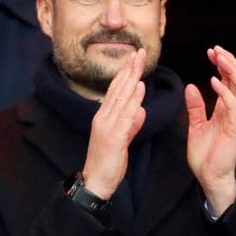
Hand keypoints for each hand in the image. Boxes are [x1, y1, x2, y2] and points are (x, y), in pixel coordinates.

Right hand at [80, 50, 146, 198]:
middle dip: (129, 70)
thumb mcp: (121, 141)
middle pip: (117, 89)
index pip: (115, 92)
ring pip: (121, 98)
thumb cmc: (107, 163)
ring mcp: (107, 127)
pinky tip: (139, 88)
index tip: (133, 60)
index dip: (124, 74)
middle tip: (138, 52)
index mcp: (104, 118)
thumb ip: (131, 125)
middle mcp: (103, 118)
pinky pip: (125, 115)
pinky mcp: (114, 137)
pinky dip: (133, 100)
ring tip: (139, 62)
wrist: (94, 182)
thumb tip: (141, 111)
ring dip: (131, 78)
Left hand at [186, 45, 235, 215]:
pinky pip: (234, 106)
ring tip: (219, 58)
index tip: (211, 52)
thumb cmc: (205, 155)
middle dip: (229, 62)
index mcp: (226, 110)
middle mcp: (235, 112)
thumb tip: (190, 87)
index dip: (223, 65)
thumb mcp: (195, 126)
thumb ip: (195, 107)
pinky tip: (213, 81)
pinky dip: (225, 92)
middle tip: (215, 49)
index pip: (229, 81)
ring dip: (231, 71)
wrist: (209, 178)